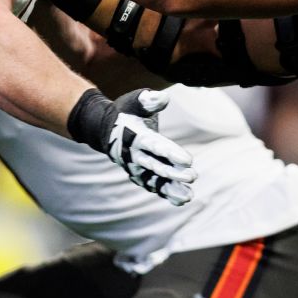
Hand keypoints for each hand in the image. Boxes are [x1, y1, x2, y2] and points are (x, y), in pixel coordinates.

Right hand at [107, 89, 196, 205]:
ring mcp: (136, 168)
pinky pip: (153, 186)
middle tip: (192, 176)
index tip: (188, 160)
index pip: (155, 146)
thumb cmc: (126, 112)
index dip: (171, 153)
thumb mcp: (134, 101)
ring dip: (171, 189)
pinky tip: (182, 199)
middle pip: (156, 166)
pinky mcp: (140, 174)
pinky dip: (166, 194)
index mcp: (136, 136)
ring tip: (189, 196)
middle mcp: (135, 155)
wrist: (105, 129)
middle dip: (174, 173)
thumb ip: (148, 100)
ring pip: (154, 181)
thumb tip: (163, 98)